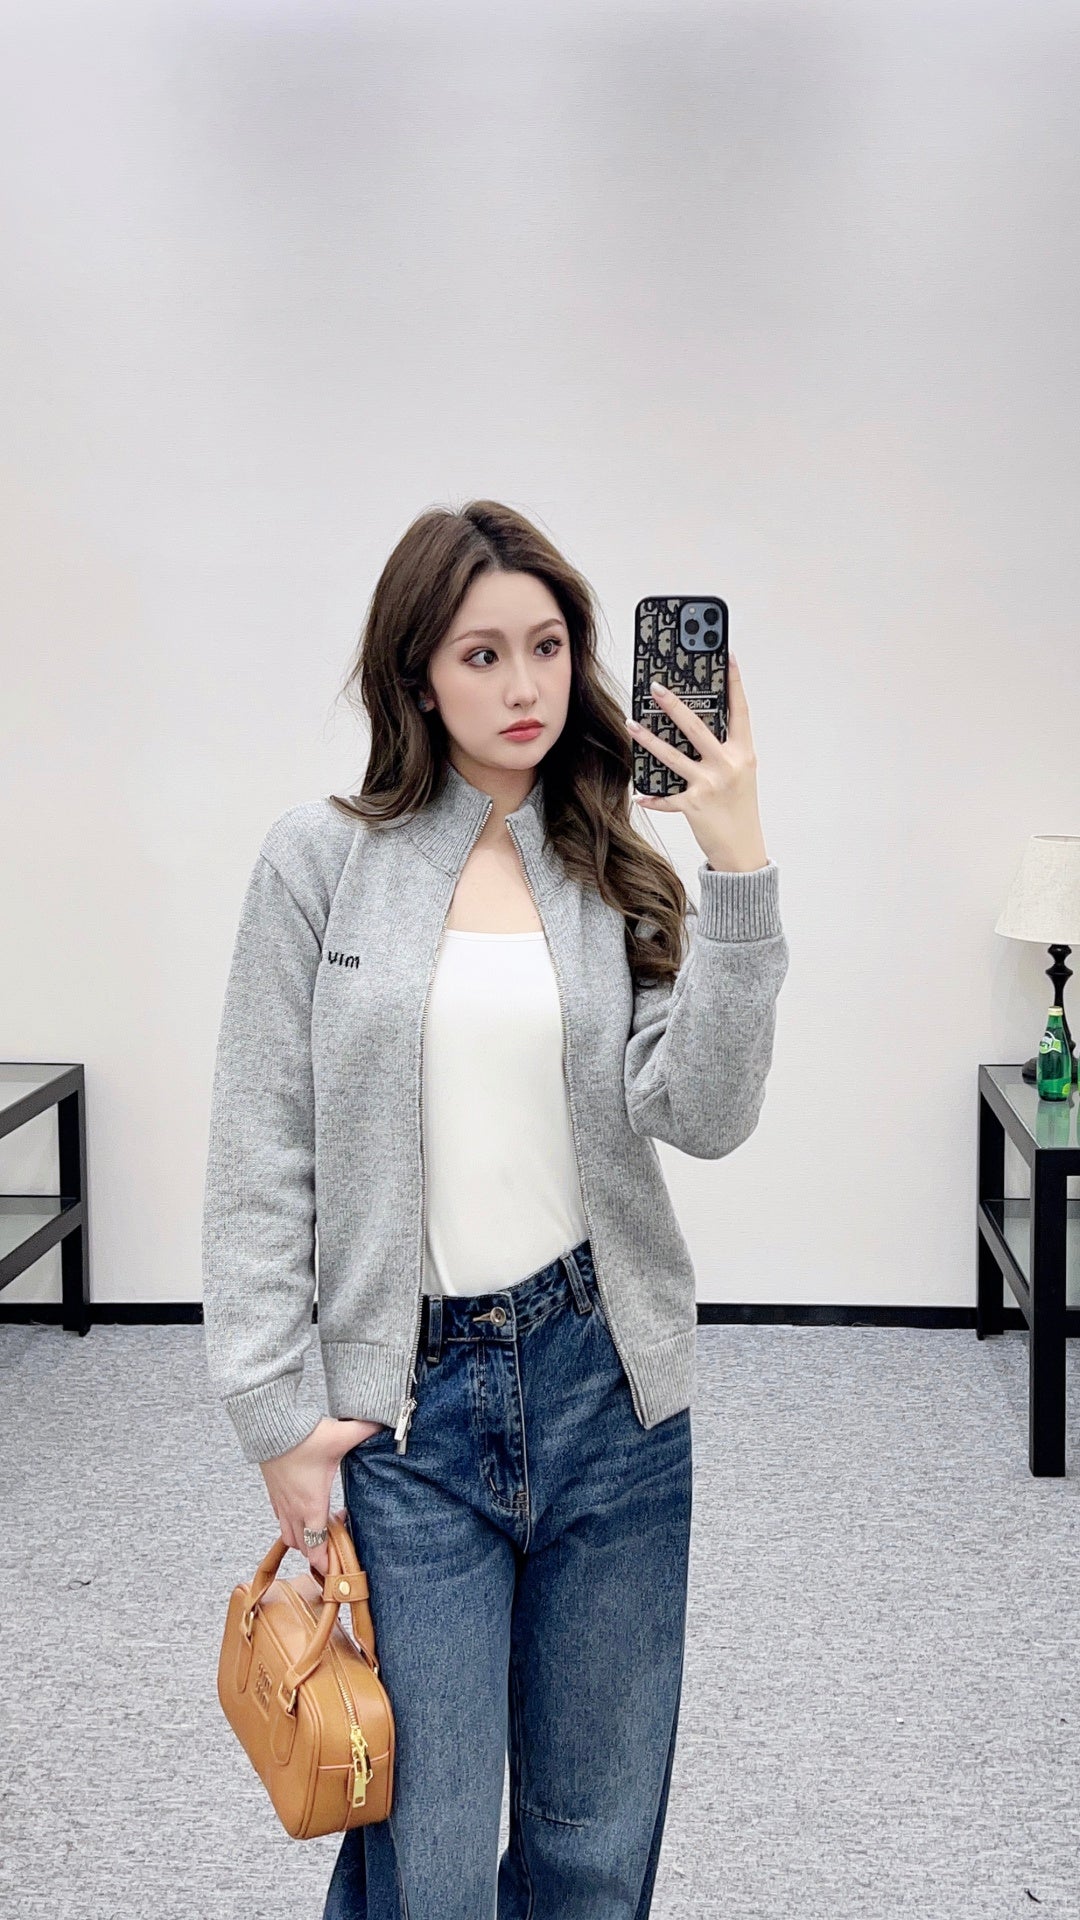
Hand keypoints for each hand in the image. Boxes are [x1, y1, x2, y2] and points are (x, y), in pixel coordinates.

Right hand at [259, 1415, 384, 1575]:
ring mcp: (281, 1503)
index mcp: (312, 1506)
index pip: (316, 1548)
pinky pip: (280, 1519)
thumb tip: (389, 1425)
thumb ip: (368, 1431)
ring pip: (289, 1536)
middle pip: (303, 1547)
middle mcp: (294, 1510)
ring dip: (303, 1539)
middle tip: (337, 1541)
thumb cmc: (306, 1438)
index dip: (326, 1563)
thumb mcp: (342, 1435)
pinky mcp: (273, 1493)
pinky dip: (291, 1524)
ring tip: (321, 1527)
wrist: (271, 1427)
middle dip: (318, 1552)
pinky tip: (304, 1510)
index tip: (337, 1567)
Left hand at [625, 649, 770, 871]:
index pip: (740, 711)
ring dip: (648, 739)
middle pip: (697, 728)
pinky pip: (666, 797)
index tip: (726, 656)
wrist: (743, 850)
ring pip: (672, 756)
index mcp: (743, 753)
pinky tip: (640, 794)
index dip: (734, 682)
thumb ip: (724, 751)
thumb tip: (694, 727)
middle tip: (656, 688)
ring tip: (631, 723)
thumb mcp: (741, 774)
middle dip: (674, 706)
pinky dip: (652, 798)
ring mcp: (710, 785)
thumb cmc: (740, 808)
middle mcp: (728, 765)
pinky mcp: (694, 806)